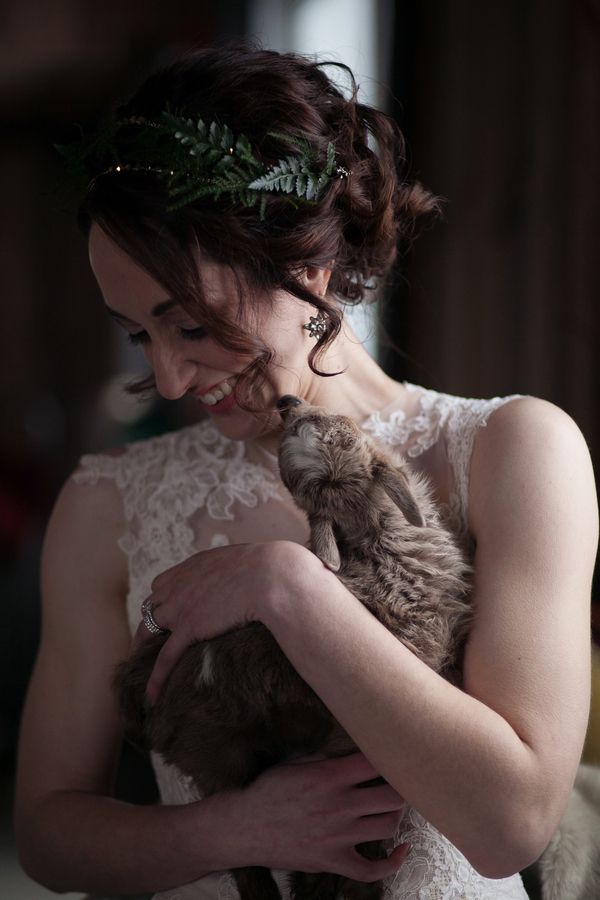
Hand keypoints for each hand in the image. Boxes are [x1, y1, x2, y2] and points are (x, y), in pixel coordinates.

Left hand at [132, 540, 318, 702]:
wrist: (271, 575)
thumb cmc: (270, 567)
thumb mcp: (246, 561)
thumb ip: (239, 570)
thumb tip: (256, 577)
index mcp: (193, 567)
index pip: (164, 583)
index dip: (163, 598)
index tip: (166, 610)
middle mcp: (180, 584)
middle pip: (151, 605)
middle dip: (148, 622)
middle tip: (146, 640)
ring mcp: (180, 607)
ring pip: (148, 630)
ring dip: (141, 648)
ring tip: (138, 665)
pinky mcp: (189, 628)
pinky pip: (165, 658)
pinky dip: (156, 678)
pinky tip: (152, 695)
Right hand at [218, 752, 409, 879]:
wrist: (242, 828)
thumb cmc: (267, 791)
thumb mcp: (296, 764)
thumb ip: (326, 759)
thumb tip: (350, 753)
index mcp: (329, 776)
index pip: (376, 762)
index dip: (391, 756)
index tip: (395, 755)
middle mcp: (338, 805)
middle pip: (393, 796)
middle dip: (401, 787)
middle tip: (400, 782)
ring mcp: (337, 836)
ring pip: (388, 826)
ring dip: (396, 815)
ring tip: (393, 807)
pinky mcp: (332, 861)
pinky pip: (372, 870)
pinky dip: (393, 862)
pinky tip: (401, 849)